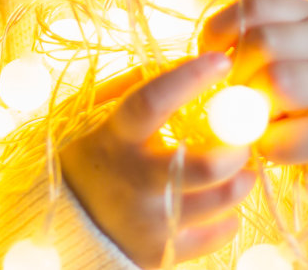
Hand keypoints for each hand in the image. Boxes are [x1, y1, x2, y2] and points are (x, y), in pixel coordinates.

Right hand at [59, 54, 254, 266]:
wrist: (60, 224)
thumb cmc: (91, 156)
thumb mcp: (97, 115)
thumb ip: (137, 83)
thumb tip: (187, 59)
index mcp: (114, 139)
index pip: (152, 102)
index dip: (190, 79)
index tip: (222, 61)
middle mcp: (131, 182)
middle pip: (202, 167)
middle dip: (236, 148)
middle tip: (247, 135)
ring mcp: (146, 223)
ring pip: (217, 204)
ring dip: (242, 180)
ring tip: (245, 167)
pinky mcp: (157, 254)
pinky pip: (215, 237)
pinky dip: (229, 218)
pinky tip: (223, 202)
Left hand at [198, 0, 307, 183]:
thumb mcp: (286, 33)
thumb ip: (250, 3)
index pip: (257, 4)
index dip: (220, 27)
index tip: (206, 52)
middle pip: (265, 42)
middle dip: (234, 70)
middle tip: (226, 90)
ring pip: (279, 82)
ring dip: (249, 104)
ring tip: (247, 114)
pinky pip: (285, 136)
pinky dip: (264, 143)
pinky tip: (267, 140)